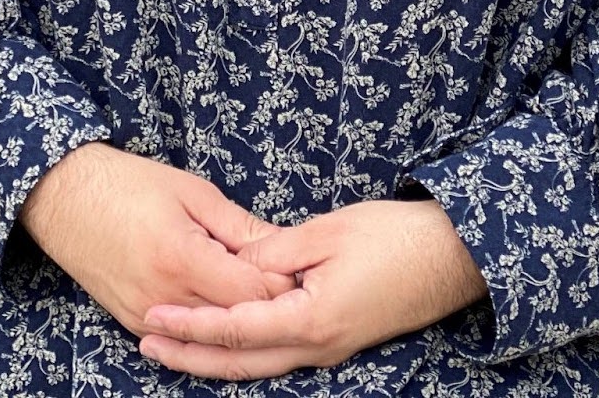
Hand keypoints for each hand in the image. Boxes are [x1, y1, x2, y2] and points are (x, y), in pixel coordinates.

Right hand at [18, 142, 299, 337]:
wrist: (65, 198)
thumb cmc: (130, 184)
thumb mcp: (193, 193)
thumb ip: (241, 227)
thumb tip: (284, 248)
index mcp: (184, 259)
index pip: (254, 293)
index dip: (283, 281)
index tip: (298, 265)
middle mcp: (165, 298)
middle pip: (237, 320)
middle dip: (267, 302)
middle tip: (285, 277)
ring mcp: (146, 316)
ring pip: (211, 335)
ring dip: (236, 314)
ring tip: (252, 286)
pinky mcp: (132, 323)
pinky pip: (183, 335)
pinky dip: (206, 320)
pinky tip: (217, 297)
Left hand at [136, 197, 489, 379]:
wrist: (452, 257)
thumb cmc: (394, 237)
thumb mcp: (328, 232)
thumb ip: (274, 252)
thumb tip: (233, 264)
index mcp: (312, 320)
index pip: (237, 330)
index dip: (193, 324)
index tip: (155, 316)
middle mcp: (318, 347)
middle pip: (240, 363)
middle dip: (190, 354)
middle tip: (146, 341)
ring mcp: (329, 350)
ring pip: (259, 366)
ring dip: (213, 358)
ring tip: (173, 345)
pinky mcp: (338, 341)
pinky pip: (280, 356)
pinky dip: (244, 353)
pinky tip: (226, 341)